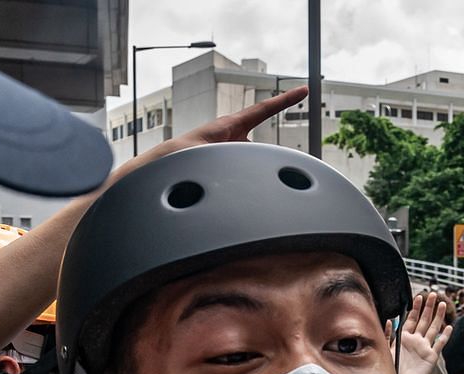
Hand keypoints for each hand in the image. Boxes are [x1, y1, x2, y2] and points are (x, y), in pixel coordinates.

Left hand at [117, 87, 307, 183]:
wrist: (160, 168)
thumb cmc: (180, 157)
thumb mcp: (210, 153)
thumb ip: (233, 154)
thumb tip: (254, 159)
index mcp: (230, 125)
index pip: (264, 109)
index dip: (285, 100)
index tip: (304, 89)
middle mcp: (232, 134)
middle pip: (261, 146)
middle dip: (265, 161)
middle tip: (262, 170)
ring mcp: (229, 148)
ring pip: (252, 160)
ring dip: (250, 173)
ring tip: (234, 185)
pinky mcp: (225, 162)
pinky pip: (243, 170)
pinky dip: (243, 181)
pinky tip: (236, 194)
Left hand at [392, 291, 453, 373]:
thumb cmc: (392, 371)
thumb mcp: (386, 350)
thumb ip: (387, 335)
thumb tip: (390, 320)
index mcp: (405, 338)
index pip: (411, 319)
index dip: (415, 308)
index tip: (418, 296)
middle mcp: (416, 341)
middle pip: (424, 320)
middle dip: (428, 307)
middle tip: (433, 294)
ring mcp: (425, 348)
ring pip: (433, 329)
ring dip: (438, 317)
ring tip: (442, 305)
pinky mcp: (431, 357)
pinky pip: (440, 344)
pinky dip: (445, 336)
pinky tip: (449, 327)